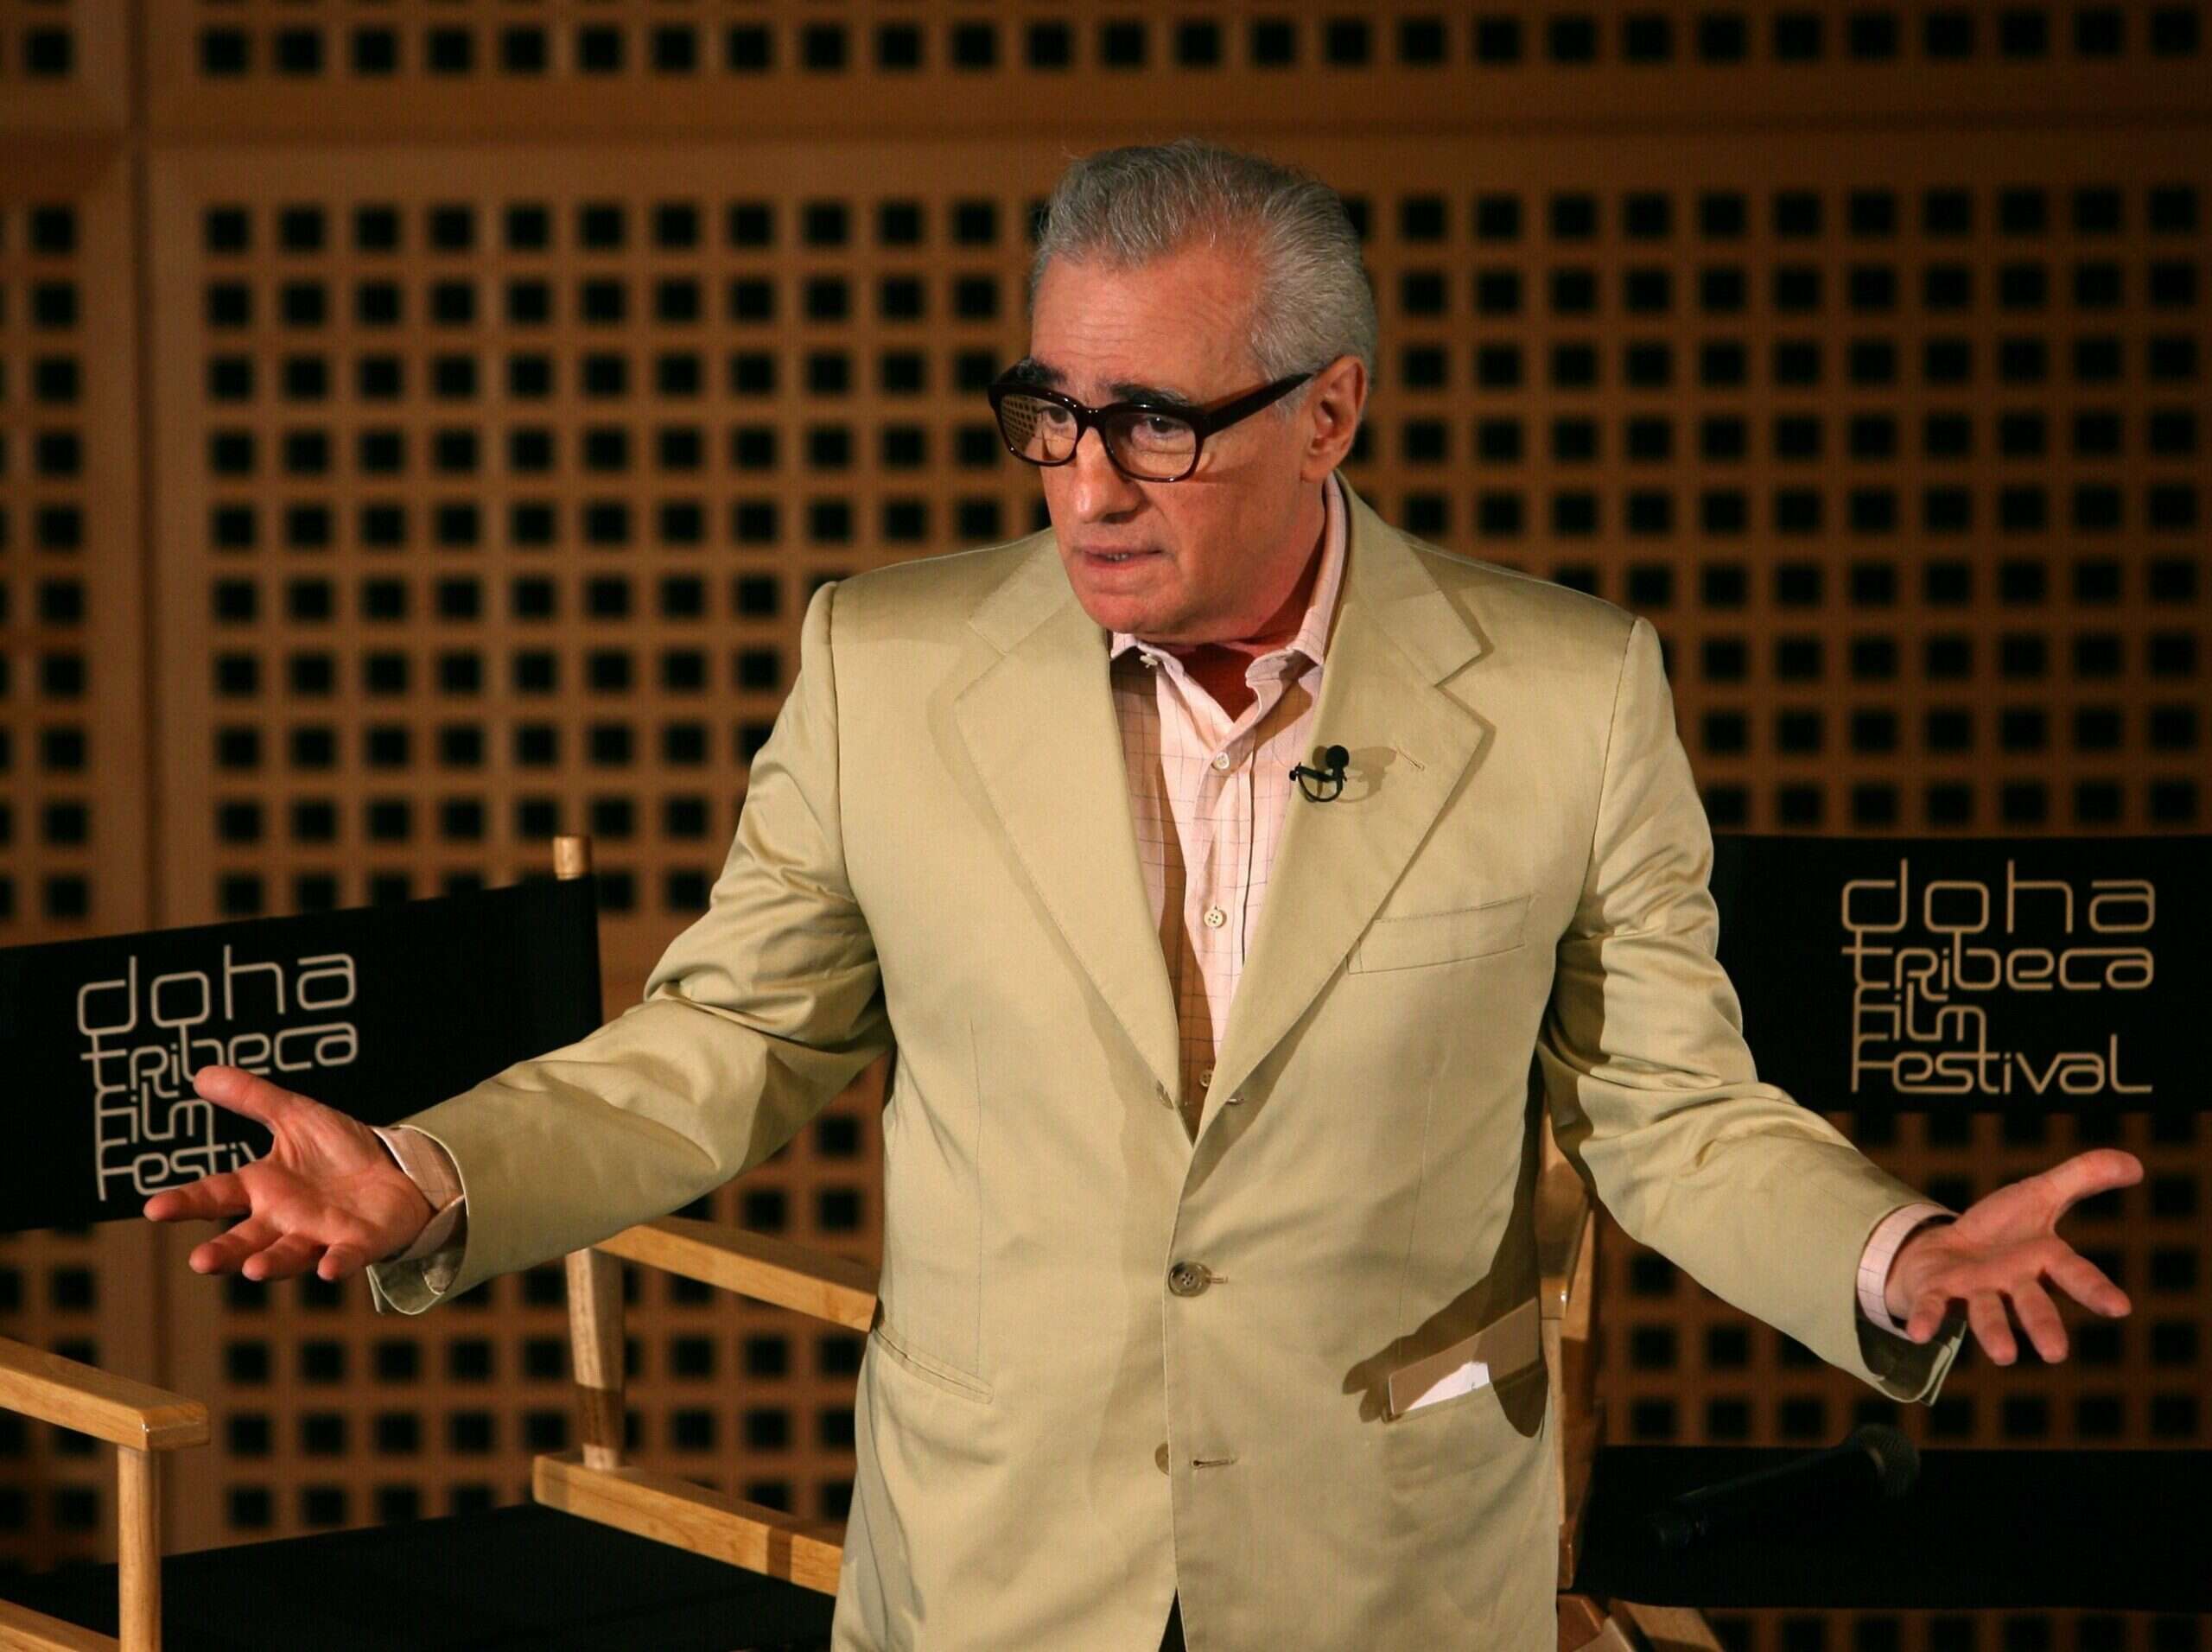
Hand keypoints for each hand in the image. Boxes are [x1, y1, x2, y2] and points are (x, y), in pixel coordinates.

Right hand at [140, 1065, 433, 1282]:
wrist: (397, 1168)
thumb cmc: (339, 1151)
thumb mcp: (296, 1116)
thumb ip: (252, 1098)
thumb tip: (201, 1073)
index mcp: (263, 1187)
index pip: (215, 1195)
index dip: (186, 1202)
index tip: (155, 1208)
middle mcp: (284, 1219)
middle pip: (246, 1238)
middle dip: (224, 1251)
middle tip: (200, 1261)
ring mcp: (320, 1234)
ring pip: (289, 1254)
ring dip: (272, 1264)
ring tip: (252, 1269)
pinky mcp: (359, 1243)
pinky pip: (345, 1256)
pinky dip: (337, 1263)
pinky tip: (327, 1269)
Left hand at [1885, 1147, 2140, 1362]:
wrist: (1944, 1248)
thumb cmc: (2001, 1229)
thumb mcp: (2038, 1194)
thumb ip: (2082, 1177)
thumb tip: (2136, 1163)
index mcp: (2043, 1260)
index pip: (2075, 1275)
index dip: (2096, 1290)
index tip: (2119, 1307)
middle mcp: (2012, 1283)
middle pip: (2032, 1304)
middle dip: (2043, 1325)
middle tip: (2055, 1353)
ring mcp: (1975, 1291)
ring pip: (1987, 1313)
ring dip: (1994, 1332)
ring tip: (2005, 1355)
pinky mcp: (1938, 1291)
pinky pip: (1932, 1306)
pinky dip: (1926, 1318)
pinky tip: (1916, 1332)